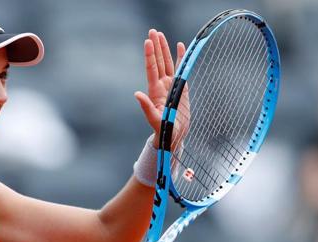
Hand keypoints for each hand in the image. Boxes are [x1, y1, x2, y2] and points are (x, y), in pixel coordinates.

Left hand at [135, 30, 186, 149]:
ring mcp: (170, 85)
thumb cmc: (163, 129)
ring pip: (167, 62)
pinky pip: (180, 69)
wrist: (173, 134)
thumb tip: (137, 94)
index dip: (150, 55)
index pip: (152, 69)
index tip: (148, 42)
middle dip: (156, 46)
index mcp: (155, 91)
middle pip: (158, 61)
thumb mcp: (154, 119)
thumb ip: (146, 107)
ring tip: (160, 34)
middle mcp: (162, 85)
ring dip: (164, 48)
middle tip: (152, 31)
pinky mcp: (180, 87)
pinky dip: (180, 57)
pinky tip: (179, 46)